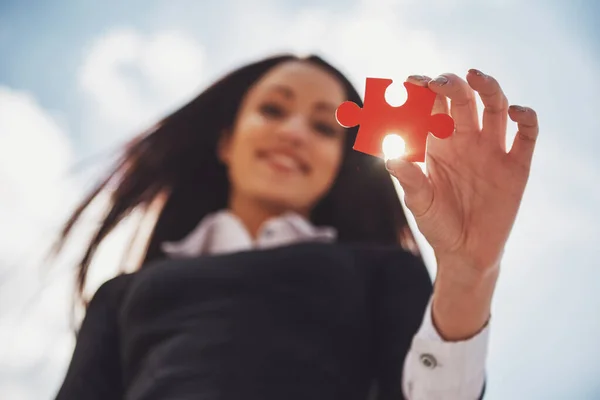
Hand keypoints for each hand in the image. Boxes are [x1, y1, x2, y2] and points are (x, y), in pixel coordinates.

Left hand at [386, 70, 538, 274]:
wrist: (465, 252)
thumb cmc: (438, 225)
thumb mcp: (421, 204)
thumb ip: (410, 180)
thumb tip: (390, 158)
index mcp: (439, 144)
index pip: (432, 107)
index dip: (423, 91)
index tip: (412, 81)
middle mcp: (466, 140)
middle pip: (463, 100)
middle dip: (451, 85)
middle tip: (439, 82)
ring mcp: (492, 149)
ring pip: (495, 107)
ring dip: (488, 88)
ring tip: (475, 77)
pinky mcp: (517, 165)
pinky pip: (527, 135)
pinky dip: (526, 119)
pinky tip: (515, 113)